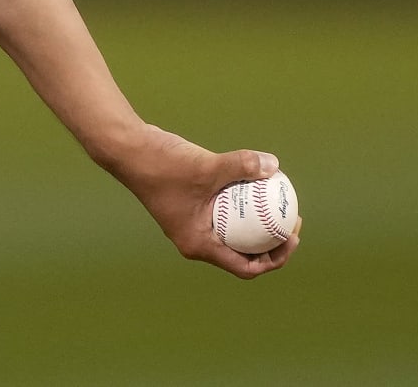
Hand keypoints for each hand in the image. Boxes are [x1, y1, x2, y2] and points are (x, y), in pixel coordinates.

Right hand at [105, 125, 299, 278]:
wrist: (126, 149)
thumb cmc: (160, 164)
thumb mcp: (204, 166)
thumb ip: (240, 166)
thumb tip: (273, 165)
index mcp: (199, 244)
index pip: (246, 267)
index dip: (275, 258)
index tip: (291, 236)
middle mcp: (196, 239)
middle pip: (243, 253)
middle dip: (271, 241)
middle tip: (291, 220)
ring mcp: (192, 223)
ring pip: (234, 233)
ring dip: (257, 223)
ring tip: (278, 204)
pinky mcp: (191, 206)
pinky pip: (224, 214)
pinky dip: (242, 206)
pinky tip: (253, 184)